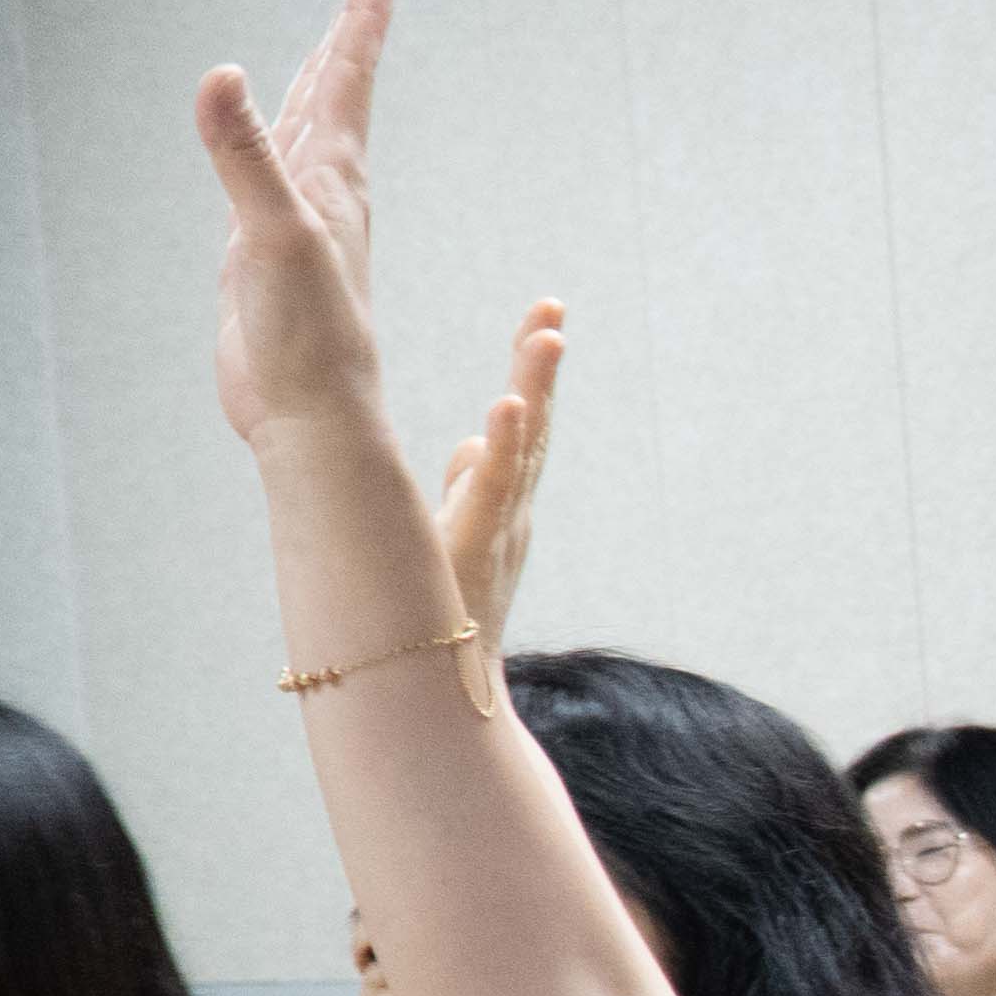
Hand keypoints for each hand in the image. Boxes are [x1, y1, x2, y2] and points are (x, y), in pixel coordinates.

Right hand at [197, 0, 406, 447]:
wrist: (311, 416)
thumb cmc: (310, 335)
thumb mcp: (274, 233)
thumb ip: (246, 155)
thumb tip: (225, 75)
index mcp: (333, 181)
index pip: (345, 85)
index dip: (359, 27)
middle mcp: (322, 197)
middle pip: (333, 102)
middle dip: (344, 46)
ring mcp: (295, 228)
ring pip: (304, 143)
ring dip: (311, 97)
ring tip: (318, 60)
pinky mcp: (265, 263)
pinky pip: (268, 190)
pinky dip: (267, 158)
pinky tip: (265, 160)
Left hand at [433, 301, 563, 651]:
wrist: (444, 686)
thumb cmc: (445, 616)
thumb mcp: (454, 539)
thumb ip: (469, 489)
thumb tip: (474, 443)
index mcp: (505, 503)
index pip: (528, 426)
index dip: (534, 372)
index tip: (543, 318)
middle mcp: (514, 510)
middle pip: (538, 425)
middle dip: (541, 366)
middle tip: (551, 309)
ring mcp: (503, 528)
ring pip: (527, 450)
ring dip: (536, 391)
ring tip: (545, 338)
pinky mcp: (483, 548)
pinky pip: (498, 492)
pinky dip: (508, 450)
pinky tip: (508, 409)